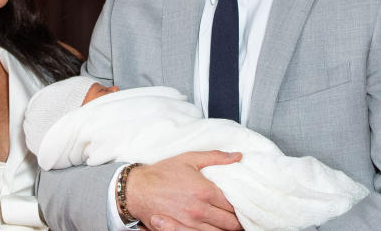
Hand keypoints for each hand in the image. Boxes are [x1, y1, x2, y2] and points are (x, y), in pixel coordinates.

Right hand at [125, 150, 242, 230]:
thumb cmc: (161, 173)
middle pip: (231, 223)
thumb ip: (215, 157)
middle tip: (240, 217)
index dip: (242, 206)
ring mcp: (190, 224)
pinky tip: (214, 228)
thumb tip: (237, 156)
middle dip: (238, 221)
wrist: (136, 189)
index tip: (243, 204)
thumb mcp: (189, 159)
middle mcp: (200, 210)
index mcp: (205, 191)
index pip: (234, 205)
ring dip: (226, 229)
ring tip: (228, 223)